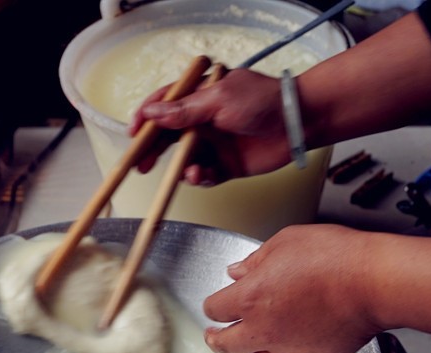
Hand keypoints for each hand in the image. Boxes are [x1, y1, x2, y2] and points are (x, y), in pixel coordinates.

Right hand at [130, 69, 290, 185]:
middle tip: (142, 164)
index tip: (133, 133)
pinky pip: (204, 176)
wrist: (297, 123)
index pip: (164, 105)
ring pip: (185, 160)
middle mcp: (204, 120)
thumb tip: (152, 112)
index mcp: (200, 96)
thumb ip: (185, 110)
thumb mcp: (219, 100)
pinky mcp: (226, 166)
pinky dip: (200, 178)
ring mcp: (214, 144)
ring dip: (182, 168)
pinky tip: (202, 176)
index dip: (146, 118)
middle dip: (154, 151)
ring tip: (190, 171)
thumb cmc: (263, 101)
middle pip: (169, 137)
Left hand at [203, 224, 379, 352]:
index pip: (215, 309)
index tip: (215, 306)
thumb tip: (237, 270)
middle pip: (226, 346)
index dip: (212, 307)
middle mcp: (264, 331)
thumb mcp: (286, 241)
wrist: (373, 282)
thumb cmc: (336, 257)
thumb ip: (256, 260)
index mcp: (251, 298)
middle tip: (213, 339)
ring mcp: (288, 352)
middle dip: (215, 342)